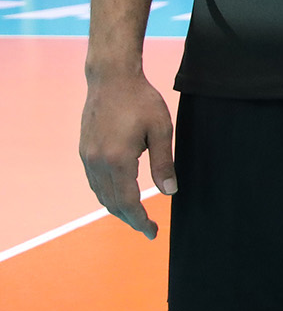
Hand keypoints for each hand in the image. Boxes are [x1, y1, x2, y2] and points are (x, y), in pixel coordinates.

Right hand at [79, 70, 175, 238]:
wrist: (111, 78)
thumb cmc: (141, 100)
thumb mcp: (161, 130)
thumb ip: (164, 163)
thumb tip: (170, 192)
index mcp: (118, 160)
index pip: (128, 201)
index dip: (140, 220)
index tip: (152, 232)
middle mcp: (97, 162)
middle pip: (111, 202)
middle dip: (130, 219)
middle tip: (148, 228)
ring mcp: (88, 156)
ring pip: (100, 194)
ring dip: (117, 208)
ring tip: (136, 216)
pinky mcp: (85, 150)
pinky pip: (94, 182)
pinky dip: (107, 194)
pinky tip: (118, 195)